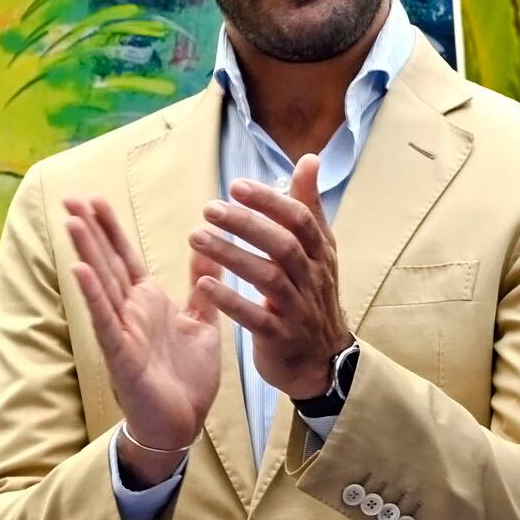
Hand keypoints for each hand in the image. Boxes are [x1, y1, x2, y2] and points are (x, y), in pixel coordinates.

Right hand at [66, 195, 220, 483]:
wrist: (183, 423)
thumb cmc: (186, 377)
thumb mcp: (201, 323)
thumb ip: (202, 288)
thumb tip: (208, 250)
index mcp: (148, 301)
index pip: (124, 256)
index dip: (110, 227)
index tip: (93, 197)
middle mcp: (130, 311)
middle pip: (106, 262)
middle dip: (90, 230)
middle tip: (70, 196)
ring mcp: (122, 331)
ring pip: (101, 285)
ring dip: (87, 253)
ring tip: (72, 221)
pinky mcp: (121, 354)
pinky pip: (105, 320)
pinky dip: (93, 295)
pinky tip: (80, 271)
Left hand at [188, 159, 348, 404]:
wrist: (323, 360)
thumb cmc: (312, 296)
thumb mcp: (318, 251)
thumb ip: (308, 206)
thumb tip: (310, 159)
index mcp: (320, 253)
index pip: (301, 219)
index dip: (270, 200)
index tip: (235, 185)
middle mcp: (313, 278)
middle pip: (283, 245)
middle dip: (247, 223)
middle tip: (209, 208)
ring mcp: (299, 309)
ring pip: (268, 278)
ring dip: (231, 256)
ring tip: (196, 238)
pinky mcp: (282, 337)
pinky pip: (257, 318)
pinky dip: (232, 302)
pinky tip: (204, 286)